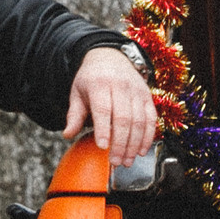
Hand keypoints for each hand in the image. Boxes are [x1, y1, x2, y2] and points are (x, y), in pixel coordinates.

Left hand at [63, 46, 156, 166]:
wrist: (110, 57)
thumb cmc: (92, 79)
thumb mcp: (77, 92)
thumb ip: (74, 114)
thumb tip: (68, 134)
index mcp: (99, 84)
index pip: (103, 109)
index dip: (104, 129)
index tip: (102, 147)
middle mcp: (120, 86)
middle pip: (123, 118)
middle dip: (121, 143)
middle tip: (116, 161)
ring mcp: (136, 91)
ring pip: (139, 121)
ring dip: (134, 144)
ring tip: (127, 161)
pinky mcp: (147, 96)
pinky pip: (151, 119)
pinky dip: (148, 137)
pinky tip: (142, 150)